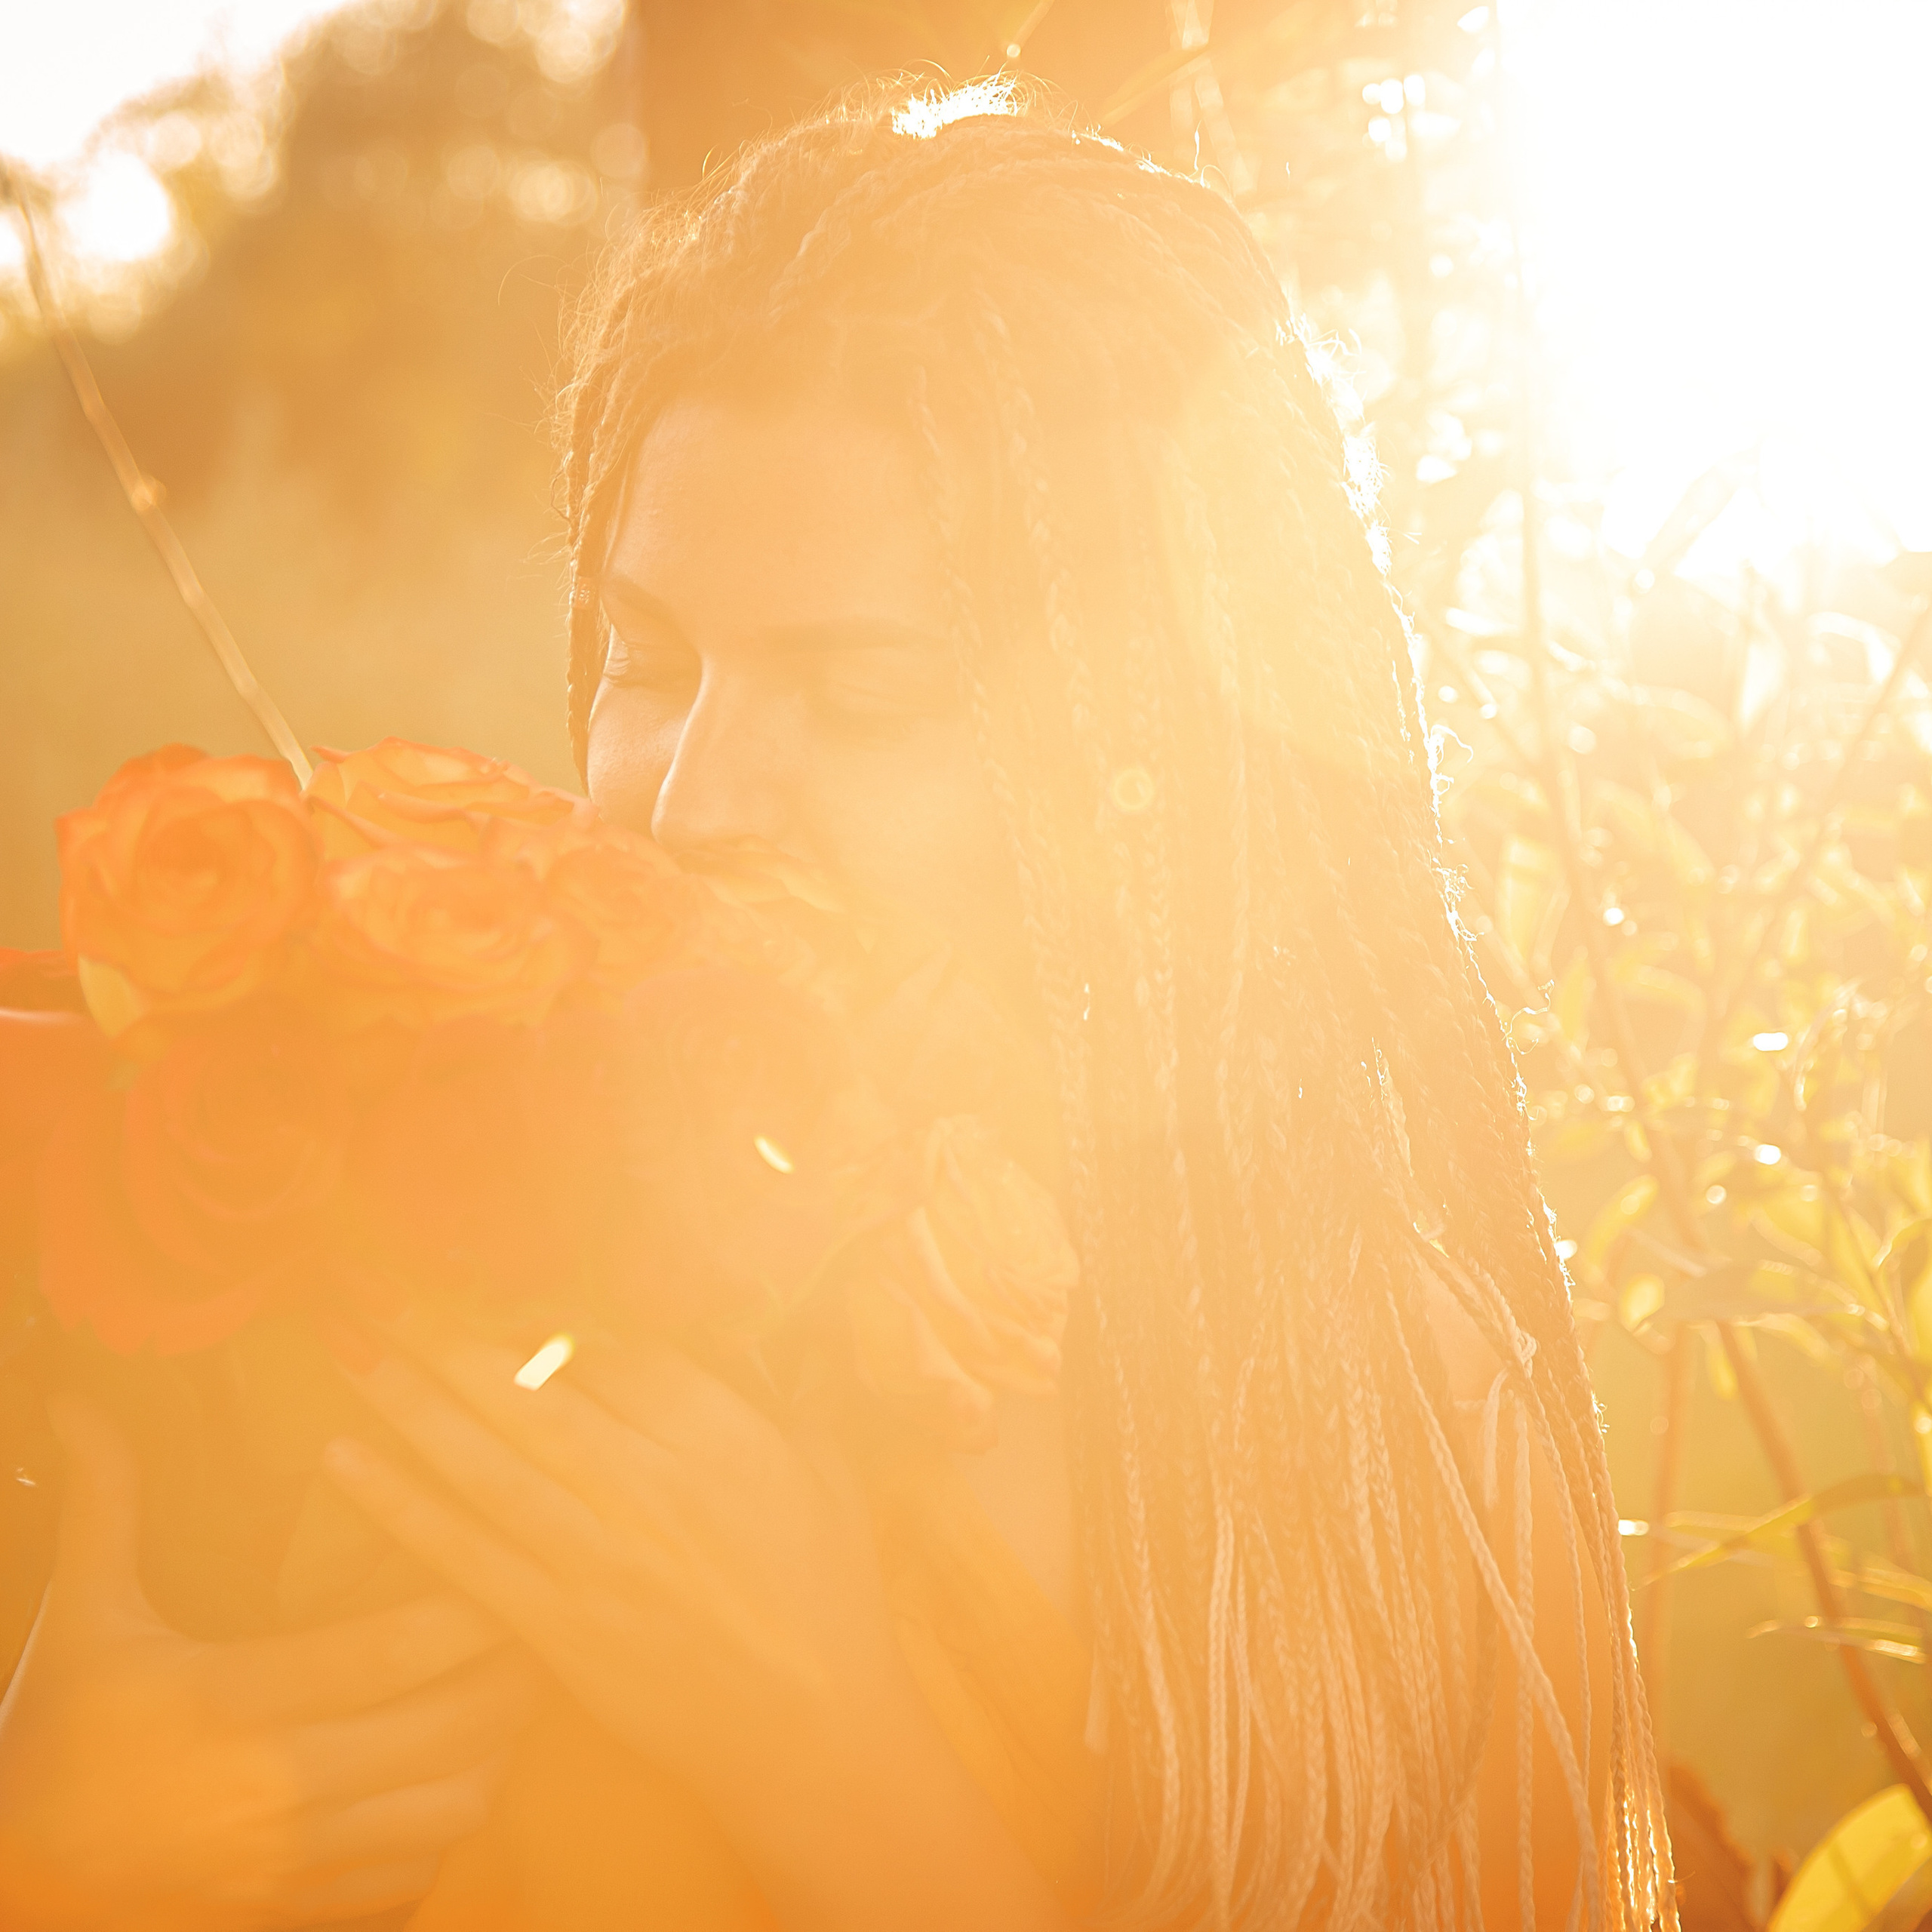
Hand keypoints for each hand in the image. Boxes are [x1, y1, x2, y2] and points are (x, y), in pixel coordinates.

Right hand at [0, 1395, 536, 1931]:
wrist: (6, 1888)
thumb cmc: (51, 1744)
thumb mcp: (81, 1618)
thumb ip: (105, 1506)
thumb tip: (81, 1405)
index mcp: (235, 1703)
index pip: (393, 1649)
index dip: (470, 1604)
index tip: (502, 1560)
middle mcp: (279, 1788)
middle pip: (452, 1729)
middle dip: (511, 1672)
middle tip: (532, 1617)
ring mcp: (294, 1861)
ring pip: (452, 1809)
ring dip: (494, 1751)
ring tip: (505, 1695)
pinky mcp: (295, 1912)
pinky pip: (414, 1875)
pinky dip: (448, 1827)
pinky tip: (450, 1777)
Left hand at [326, 1320, 1068, 1931]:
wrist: (810, 1726)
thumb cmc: (829, 1590)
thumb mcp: (829, 1467)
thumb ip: (786, 1391)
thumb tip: (762, 1324)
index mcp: (716, 1435)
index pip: (610, 1350)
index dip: (543, 1316)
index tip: (495, 1292)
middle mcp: (647, 1485)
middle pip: (527, 1392)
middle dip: (445, 1336)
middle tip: (378, 1292)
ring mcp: (596, 1557)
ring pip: (483, 1464)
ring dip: (407, 1404)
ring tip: (349, 1352)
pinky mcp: (559, 1625)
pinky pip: (462, 1555)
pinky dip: (399, 1505)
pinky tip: (345, 1462)